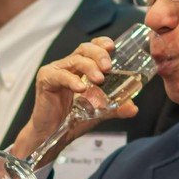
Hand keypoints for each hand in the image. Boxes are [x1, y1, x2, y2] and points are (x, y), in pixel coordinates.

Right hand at [5, 38, 134, 164]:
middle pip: (84, 49)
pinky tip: (81, 88)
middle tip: (108, 67)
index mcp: (80, 68)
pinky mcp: (45, 80)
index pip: (91, 48)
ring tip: (99, 79)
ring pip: (74, 60)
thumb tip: (133, 108)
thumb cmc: (71, 119)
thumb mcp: (98, 111)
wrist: (51, 135)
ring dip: (89, 67)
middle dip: (98, 54)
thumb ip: (115, 108)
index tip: (112, 47)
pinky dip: (72, 80)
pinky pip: (60, 75)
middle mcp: (68, 66)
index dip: (101, 44)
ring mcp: (55, 71)